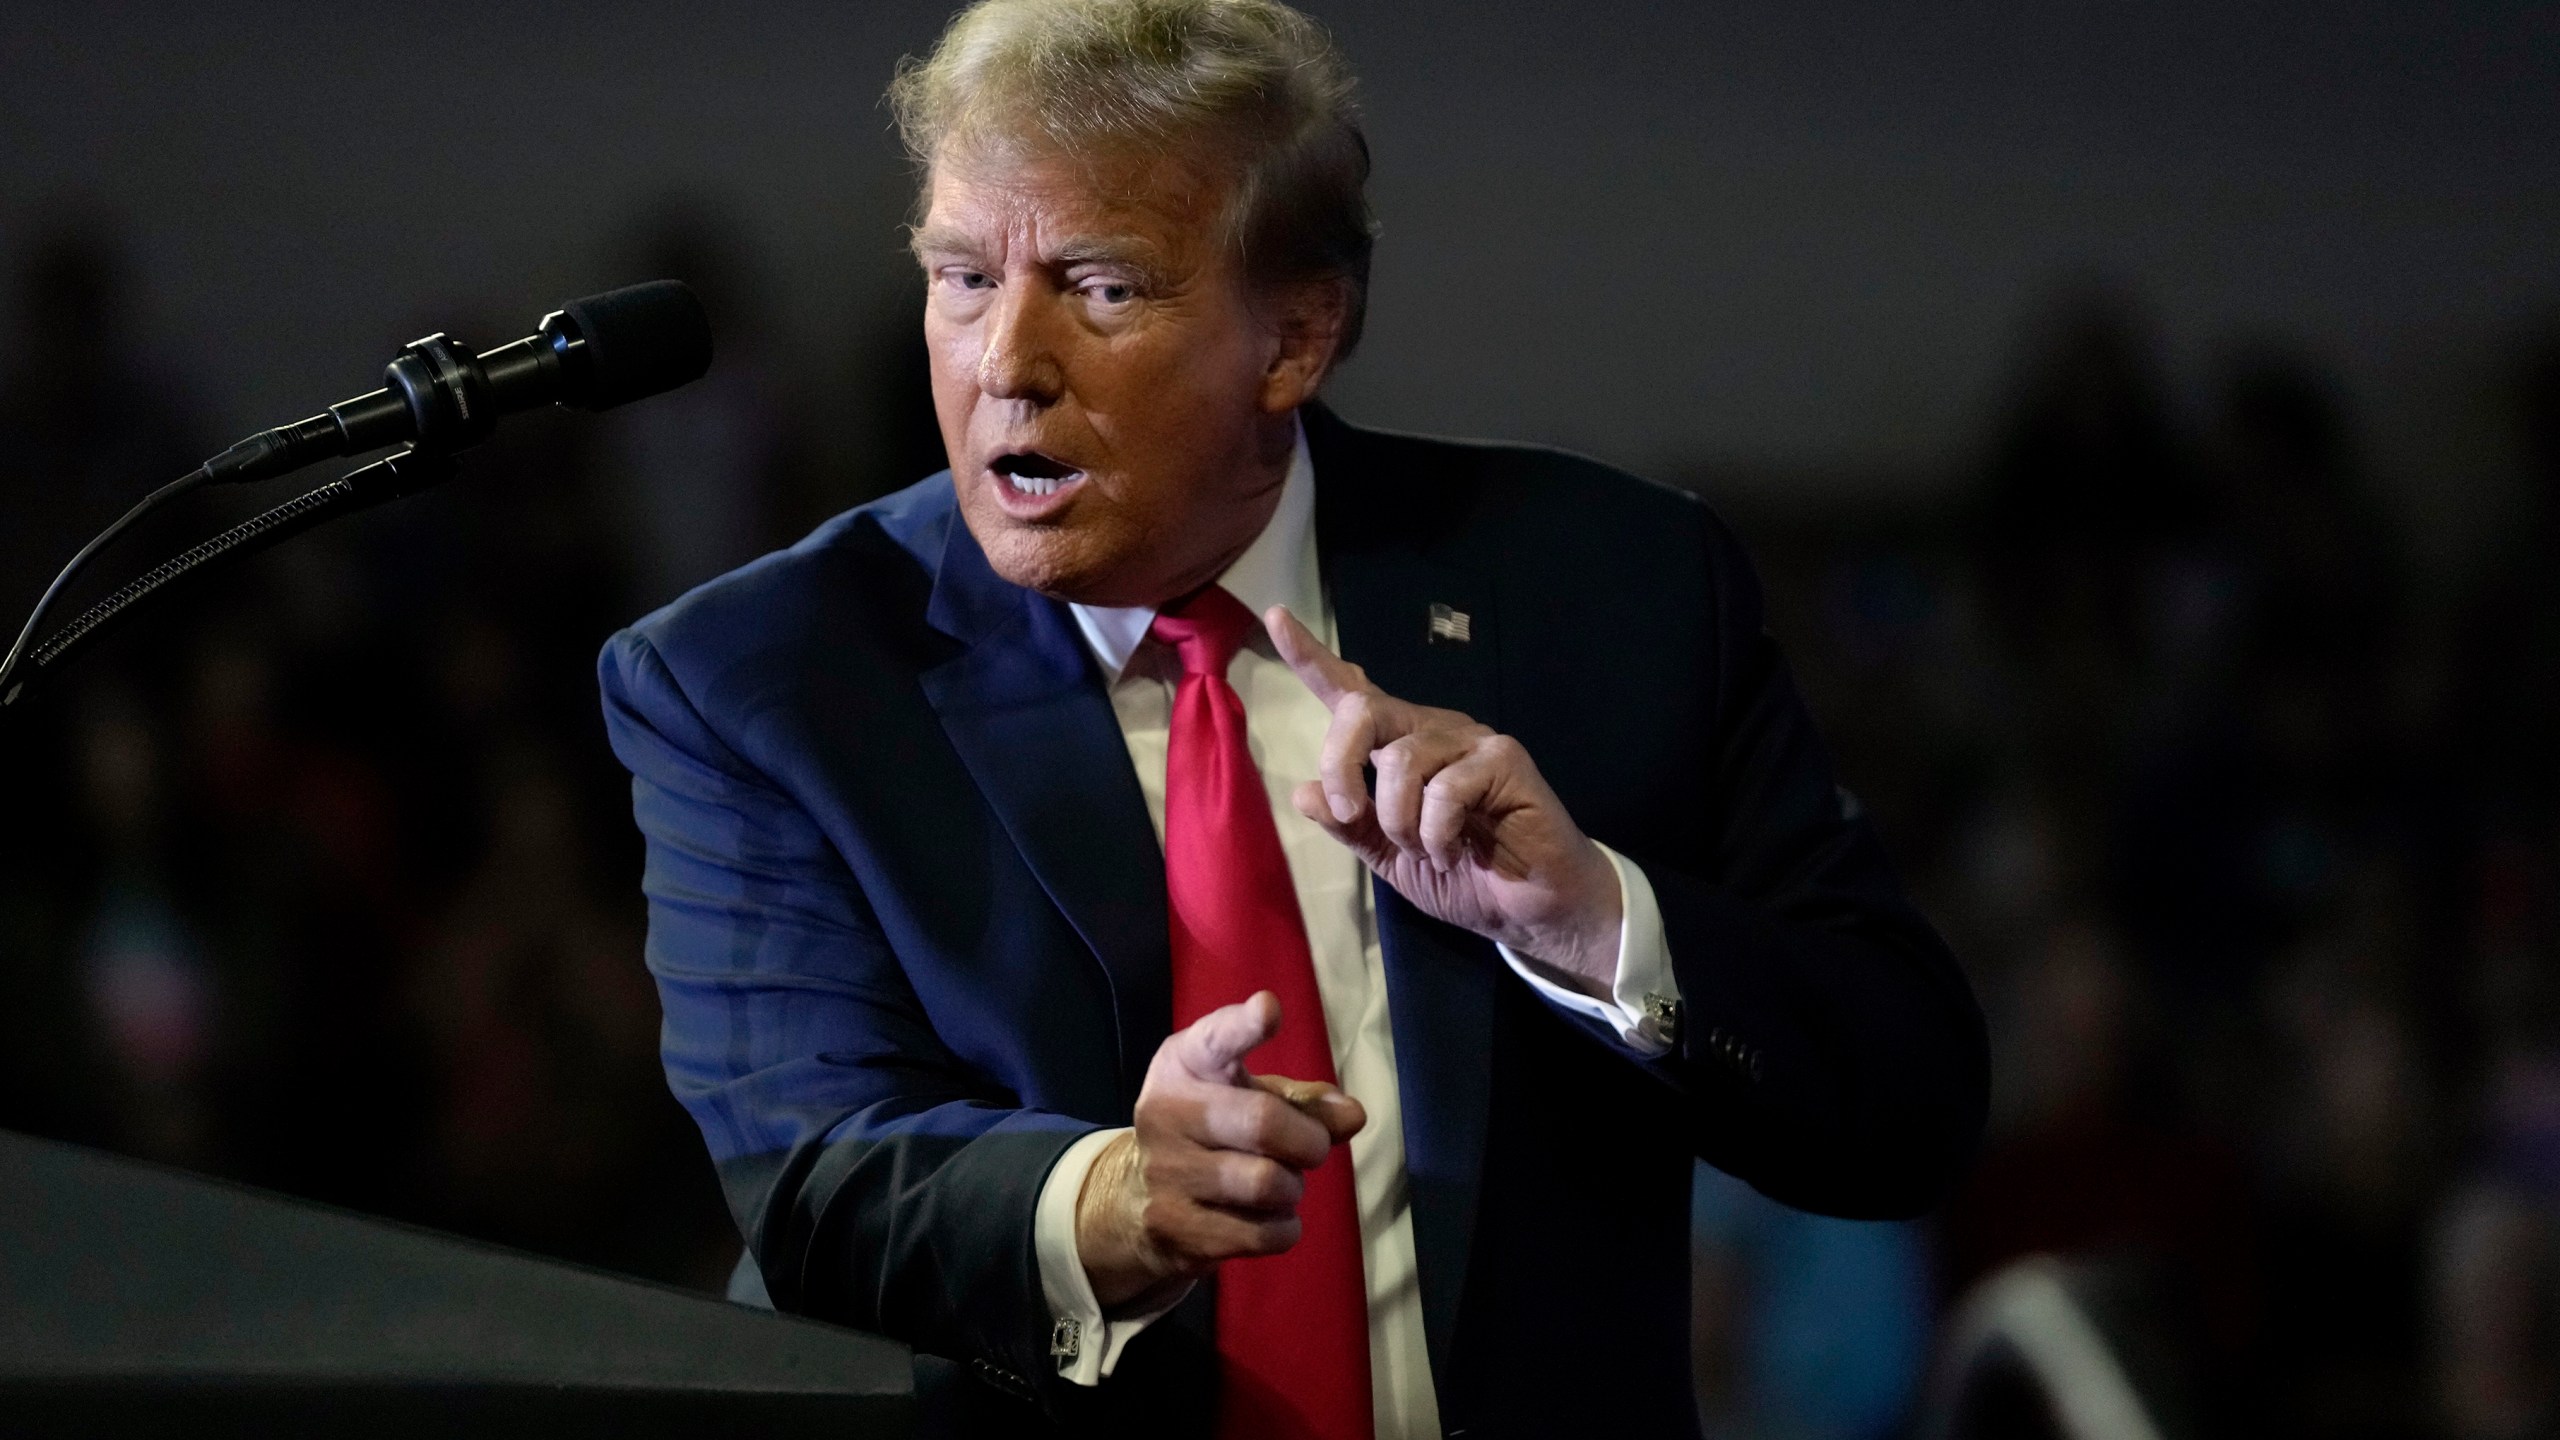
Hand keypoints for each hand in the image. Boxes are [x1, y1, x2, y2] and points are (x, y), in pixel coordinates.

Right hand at [1076, 992, 1365, 1310]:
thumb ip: (1306, 1102)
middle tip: (1313, 1149)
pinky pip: (1260, 1234)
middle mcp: (1165, 1110)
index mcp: (1186, 1063)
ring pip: (1267, 1185)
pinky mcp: (1171, 1227)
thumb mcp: (1253, 1099)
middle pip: (1263, 1122)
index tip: (1269, 1009)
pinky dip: (1282, 1229)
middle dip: (1309, 1142)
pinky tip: (1266, 1218)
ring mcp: (1163, 1172)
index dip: (1245, 1026)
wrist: (1137, 1200)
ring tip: (1279, 1185)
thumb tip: (1352, 1115)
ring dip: (1293, 1190)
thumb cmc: (1216, 1131)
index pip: (1217, 1039)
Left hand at [1267, 605, 1622, 995]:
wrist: (1533, 908)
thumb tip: (1303, 792)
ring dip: (1399, 821)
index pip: (1352, 694)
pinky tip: (1457, 850)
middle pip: (1362, 710)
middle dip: (1340, 764)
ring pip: (1399, 759)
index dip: (1311, 657)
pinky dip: (1436, 833)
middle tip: (1352, 814)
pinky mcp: (1504, 758)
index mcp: (1400, 747)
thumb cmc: (1466, 877)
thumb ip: (1352, 827)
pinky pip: (1444, 789)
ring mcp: (1470, 740)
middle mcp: (1431, 731)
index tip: (1274, 616)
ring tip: (1428, 850)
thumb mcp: (1392, 858)